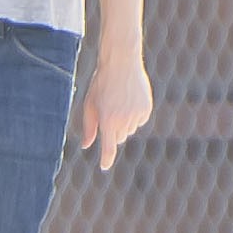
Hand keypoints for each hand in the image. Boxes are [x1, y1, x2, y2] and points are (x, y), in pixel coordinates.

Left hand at [80, 56, 152, 170]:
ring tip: (118, 102)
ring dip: (123, 123)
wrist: (121, 65)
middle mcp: (123, 120)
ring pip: (129, 130)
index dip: (106, 159)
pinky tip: (129, 100)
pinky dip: (134, 116)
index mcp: (107, 119)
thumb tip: (86, 146)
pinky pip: (139, 121)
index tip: (104, 166)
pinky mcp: (146, 110)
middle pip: (119, 138)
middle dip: (113, 131)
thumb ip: (89, 127)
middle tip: (108, 111)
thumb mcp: (90, 104)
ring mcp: (136, 115)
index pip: (109, 147)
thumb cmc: (101, 85)